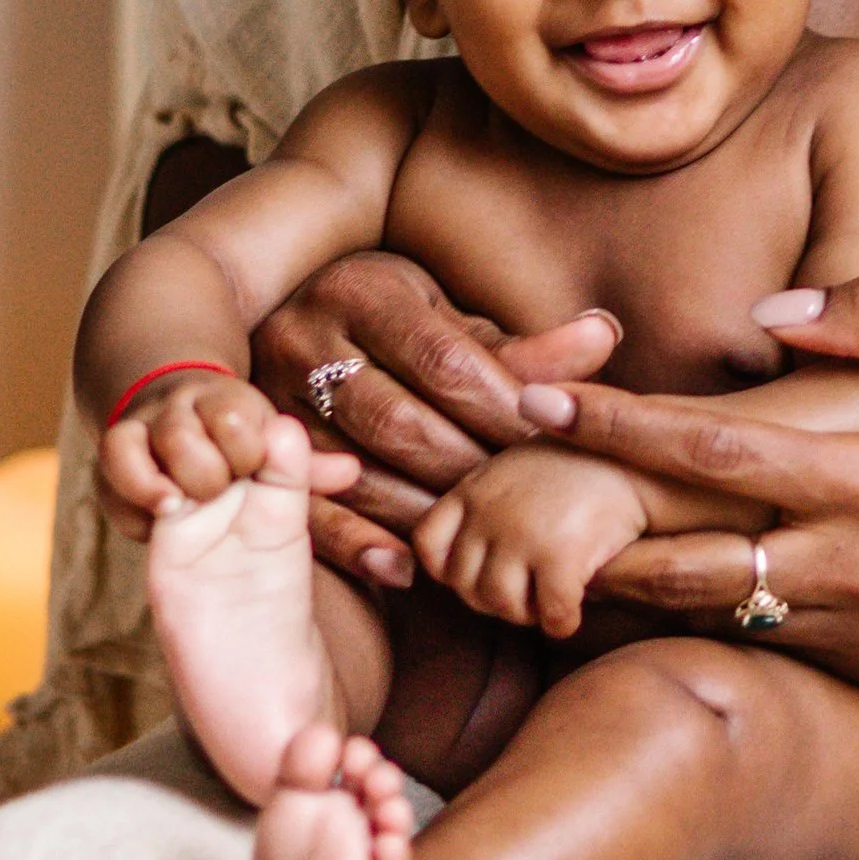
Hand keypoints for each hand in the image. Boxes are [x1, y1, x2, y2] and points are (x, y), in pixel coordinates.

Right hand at [96, 369, 363, 540]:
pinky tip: (162, 513)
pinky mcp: (121, 481)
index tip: (257, 470)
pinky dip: (133, 490)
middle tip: (225, 488)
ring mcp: (149, 447)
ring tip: (186, 503)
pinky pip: (112, 467)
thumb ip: (305, 478)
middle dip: (204, 462)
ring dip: (160, 476)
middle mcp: (187, 421)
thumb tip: (349, 469)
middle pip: (180, 425)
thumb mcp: (285, 495)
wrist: (223, 573)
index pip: (234, 414)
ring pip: (130, 439)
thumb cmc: (260, 511)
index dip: (247, 444)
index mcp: (235, 415)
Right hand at [248, 253, 622, 587]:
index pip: (445, 361)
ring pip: (354, 468)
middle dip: (468, 467)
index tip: (552, 446)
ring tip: (480, 543)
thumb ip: (521, 347)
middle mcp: (305, 336)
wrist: (297, 315)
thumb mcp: (452, 320)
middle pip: (399, 420)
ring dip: (423, 511)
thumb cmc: (399, 324)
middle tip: (523, 506)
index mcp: (364, 290)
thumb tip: (602, 336)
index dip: (503, 409)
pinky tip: (405, 569)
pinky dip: (356, 542)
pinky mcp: (256, 449)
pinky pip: (305, 505)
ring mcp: (270, 396)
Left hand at [412, 445, 649, 638]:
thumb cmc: (580, 468)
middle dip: (495, 600)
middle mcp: (488, 511)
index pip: (428, 545)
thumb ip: (486, 506)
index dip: (452, 571)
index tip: (487, 573)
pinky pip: (548, 614)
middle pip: (465, 586)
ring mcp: (520, 533)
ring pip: (501, 606)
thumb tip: (465, 572)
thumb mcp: (515, 473)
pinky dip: (560, 623)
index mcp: (473, 488)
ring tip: (548, 601)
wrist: (637, 456)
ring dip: (526, 615)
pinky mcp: (559, 554)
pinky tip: (574, 613)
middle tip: (528, 594)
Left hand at [528, 277, 858, 688]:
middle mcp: (854, 566)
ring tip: (530, 546)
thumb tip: (770, 315)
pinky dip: (679, 618)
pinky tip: (618, 590)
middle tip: (496, 488)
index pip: (718, 454)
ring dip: (614, 585)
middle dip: (582, 521)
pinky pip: (750, 639)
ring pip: (702, 613)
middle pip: (681, 554)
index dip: (620, 429)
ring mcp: (854, 627)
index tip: (542, 402)